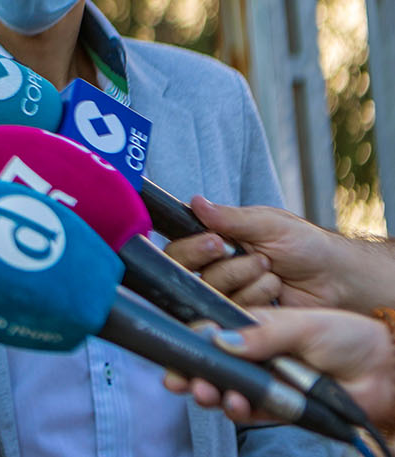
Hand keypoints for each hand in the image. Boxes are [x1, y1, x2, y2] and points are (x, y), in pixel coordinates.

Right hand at [163, 196, 394, 310]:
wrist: (338, 281)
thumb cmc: (307, 246)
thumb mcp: (269, 224)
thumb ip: (230, 218)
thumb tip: (196, 202)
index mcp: (216, 241)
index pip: (180, 247)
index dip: (191, 248)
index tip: (215, 243)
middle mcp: (215, 268)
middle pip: (188, 273)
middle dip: (223, 267)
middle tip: (255, 259)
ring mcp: (228, 294)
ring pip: (212, 291)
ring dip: (246, 279)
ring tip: (272, 272)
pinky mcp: (242, 316)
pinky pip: (231, 310)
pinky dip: (255, 297)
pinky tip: (274, 290)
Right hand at [163, 309, 394, 429]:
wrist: (385, 368)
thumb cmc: (349, 336)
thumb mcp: (302, 324)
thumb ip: (261, 334)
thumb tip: (219, 339)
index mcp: (256, 329)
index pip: (215, 333)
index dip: (193, 341)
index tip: (174, 346)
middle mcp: (257, 356)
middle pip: (214, 365)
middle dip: (191, 372)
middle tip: (178, 378)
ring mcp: (267, 383)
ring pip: (227, 389)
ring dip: (211, 392)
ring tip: (206, 392)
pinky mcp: (280, 408)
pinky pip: (251, 411)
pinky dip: (238, 409)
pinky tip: (233, 403)